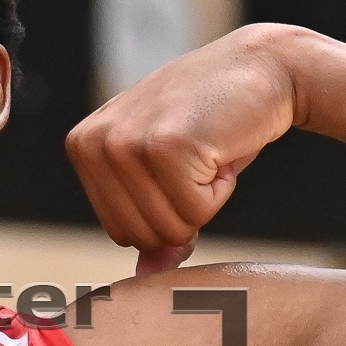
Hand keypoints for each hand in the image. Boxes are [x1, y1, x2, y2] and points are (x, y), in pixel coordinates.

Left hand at [65, 26, 303, 275]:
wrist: (262, 69)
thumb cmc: (214, 122)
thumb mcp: (168, 170)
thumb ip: (149, 218)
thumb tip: (147, 276)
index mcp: (83, 148)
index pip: (121, 232)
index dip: (166, 214)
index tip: (183, 167)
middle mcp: (93, 144)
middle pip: (141, 236)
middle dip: (185, 212)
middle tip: (199, 159)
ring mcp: (126, 143)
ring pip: (170, 229)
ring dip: (206, 199)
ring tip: (208, 151)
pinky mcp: (164, 147)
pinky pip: (197, 214)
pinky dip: (222, 188)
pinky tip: (220, 146)